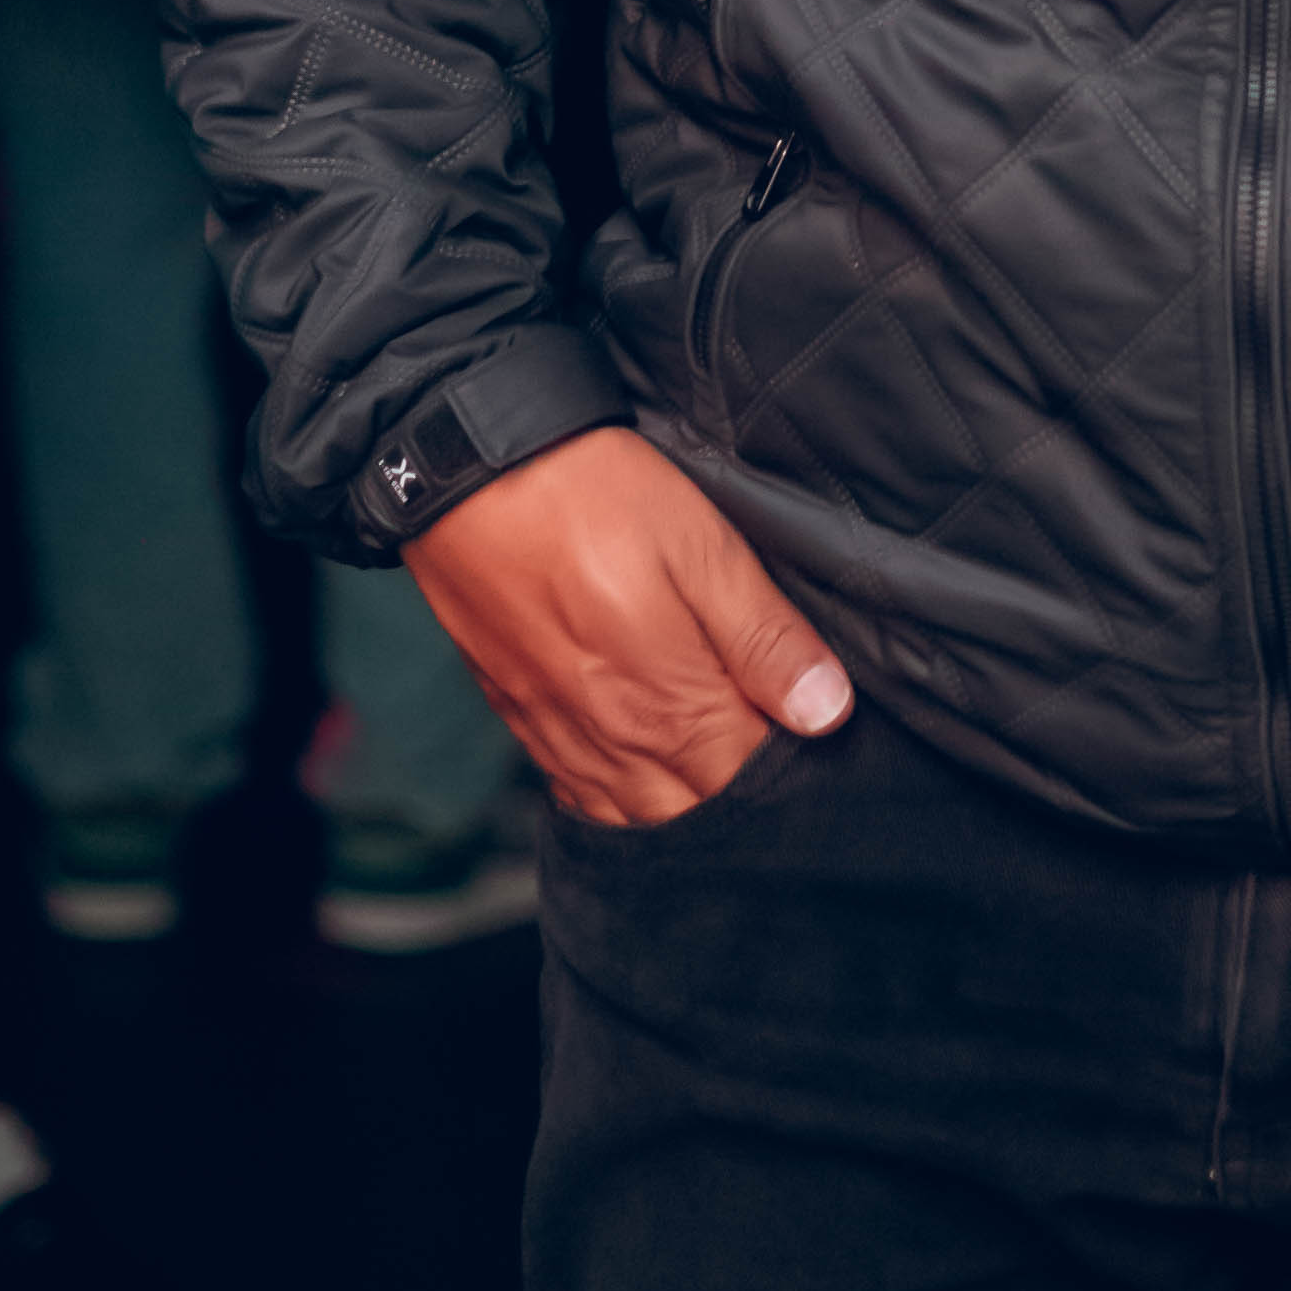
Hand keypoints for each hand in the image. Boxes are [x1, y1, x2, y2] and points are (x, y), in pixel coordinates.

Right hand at [403, 425, 853, 825]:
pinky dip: (619, 802)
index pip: (752, 777)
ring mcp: (561, 736)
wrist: (465, 473)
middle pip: (697, 811)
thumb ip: (762, 637)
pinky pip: (580, 796)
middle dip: (741, 792)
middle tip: (770, 742)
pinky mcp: (521, 718)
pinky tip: (641, 772)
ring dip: (684, 805)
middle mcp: (615, 740)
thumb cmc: (592, 496)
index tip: (815, 733)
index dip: (793, 763)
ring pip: (639, 817)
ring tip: (713, 762)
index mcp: (671, 703)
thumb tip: (825, 713)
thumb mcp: (700, 545)